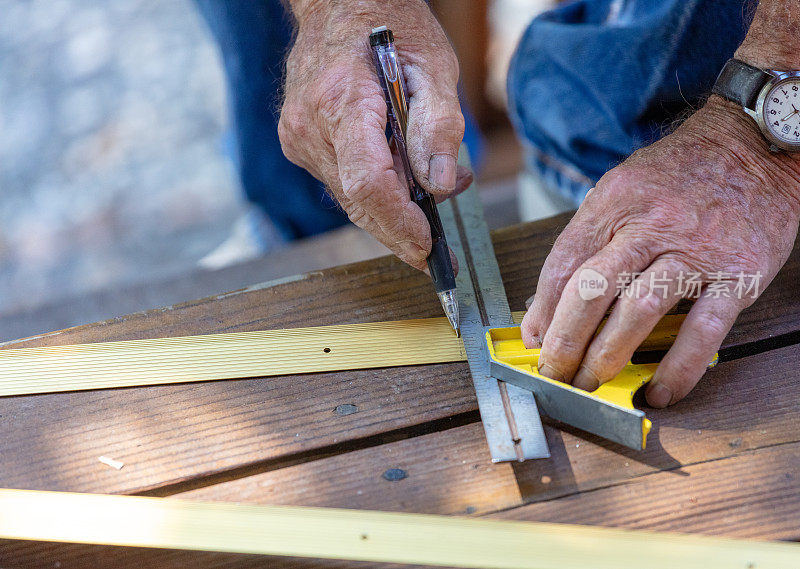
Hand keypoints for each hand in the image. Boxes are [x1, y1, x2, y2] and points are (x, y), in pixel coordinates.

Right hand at [279, 0, 471, 270]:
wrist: (338, 4)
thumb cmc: (389, 25)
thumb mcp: (433, 64)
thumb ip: (438, 125)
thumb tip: (442, 185)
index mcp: (342, 102)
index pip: (368, 182)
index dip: (399, 222)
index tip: (428, 247)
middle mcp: (310, 127)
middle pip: (358, 201)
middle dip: (400, 232)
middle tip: (437, 252)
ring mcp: (299, 139)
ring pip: (350, 199)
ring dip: (393, 212)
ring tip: (432, 200)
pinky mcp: (299, 145)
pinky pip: (342, 184)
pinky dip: (374, 194)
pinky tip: (403, 183)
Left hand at [522, 97, 799, 407]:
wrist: (756, 145)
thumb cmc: (682, 171)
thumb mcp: (624, 185)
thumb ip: (591, 236)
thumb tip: (553, 298)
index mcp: (615, 200)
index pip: (564, 261)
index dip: (541, 308)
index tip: (531, 338)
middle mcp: (651, 223)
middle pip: (592, 290)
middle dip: (564, 340)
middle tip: (553, 372)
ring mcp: (696, 250)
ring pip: (638, 311)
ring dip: (606, 356)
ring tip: (589, 384)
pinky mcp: (738, 275)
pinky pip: (703, 330)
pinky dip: (677, 367)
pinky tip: (658, 391)